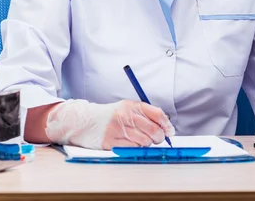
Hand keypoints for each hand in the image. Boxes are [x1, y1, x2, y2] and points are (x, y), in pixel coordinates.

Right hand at [45, 99, 174, 149]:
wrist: (84, 121)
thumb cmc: (110, 116)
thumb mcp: (127, 108)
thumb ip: (145, 114)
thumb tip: (166, 127)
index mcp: (132, 105)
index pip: (157, 114)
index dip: (166, 124)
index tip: (170, 131)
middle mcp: (125, 116)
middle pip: (153, 130)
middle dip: (159, 137)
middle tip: (157, 139)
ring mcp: (117, 129)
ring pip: (144, 141)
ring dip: (147, 144)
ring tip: (141, 141)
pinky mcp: (110, 141)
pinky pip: (132, 149)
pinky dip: (136, 149)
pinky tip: (132, 145)